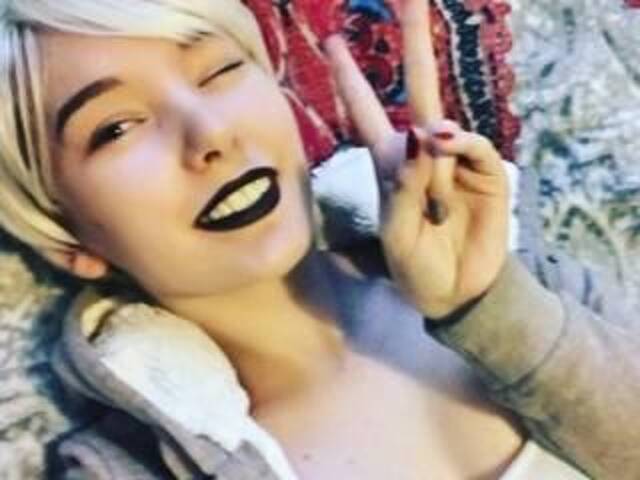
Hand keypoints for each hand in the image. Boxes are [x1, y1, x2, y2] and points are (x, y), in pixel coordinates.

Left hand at [324, 0, 509, 318]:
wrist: (454, 292)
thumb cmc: (415, 264)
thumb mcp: (395, 233)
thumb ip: (404, 185)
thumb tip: (425, 131)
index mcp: (389, 162)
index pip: (365, 110)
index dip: (350, 77)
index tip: (333, 40)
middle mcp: (421, 151)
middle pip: (418, 86)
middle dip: (415, 40)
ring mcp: (454, 159)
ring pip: (445, 116)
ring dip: (435, 133)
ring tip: (431, 182)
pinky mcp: (485, 172)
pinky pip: (471, 146)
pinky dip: (460, 146)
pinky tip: (448, 151)